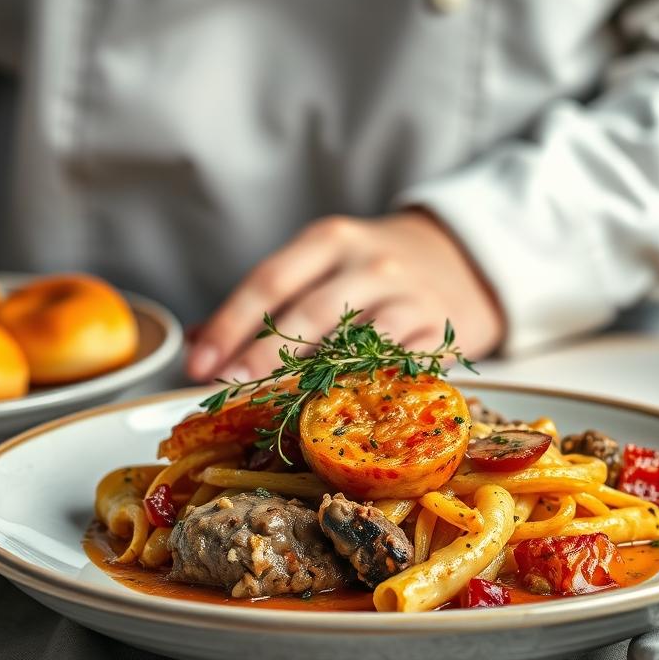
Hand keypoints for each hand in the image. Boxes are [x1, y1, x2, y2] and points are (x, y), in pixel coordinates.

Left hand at [187, 210, 503, 382]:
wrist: (462, 261)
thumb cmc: (370, 271)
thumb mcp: (320, 265)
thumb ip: (265, 302)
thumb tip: (196, 345)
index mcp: (330, 241)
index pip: (269, 281)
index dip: (229, 324)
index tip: (199, 364)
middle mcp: (370, 264)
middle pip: (308, 313)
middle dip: (262, 356)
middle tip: (229, 390)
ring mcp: (408, 299)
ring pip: (355, 345)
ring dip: (312, 382)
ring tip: (276, 411)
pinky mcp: (439, 335)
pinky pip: (398, 370)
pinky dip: (365, 394)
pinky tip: (337, 418)